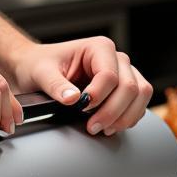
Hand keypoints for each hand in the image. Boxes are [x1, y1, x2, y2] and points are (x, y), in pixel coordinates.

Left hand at [9, 37, 152, 135]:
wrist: (36, 67)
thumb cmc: (39, 65)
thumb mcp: (41, 73)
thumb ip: (56, 84)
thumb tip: (72, 98)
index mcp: (98, 47)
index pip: (110, 75)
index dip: (99, 96)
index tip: (82, 108)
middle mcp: (115, 58)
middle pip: (130, 87)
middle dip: (112, 111)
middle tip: (92, 126)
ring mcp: (123, 72)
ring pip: (140, 95)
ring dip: (124, 117)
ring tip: (103, 128)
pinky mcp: (124, 88)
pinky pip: (138, 104)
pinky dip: (127, 118)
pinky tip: (110, 125)